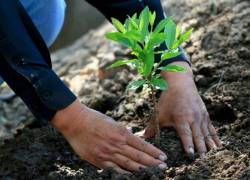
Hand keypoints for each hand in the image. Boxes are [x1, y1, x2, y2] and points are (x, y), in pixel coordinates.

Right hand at [52, 99, 166, 172]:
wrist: (76, 122)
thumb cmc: (94, 119)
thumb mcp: (112, 121)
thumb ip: (123, 131)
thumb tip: (132, 136)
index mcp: (121, 132)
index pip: (142, 144)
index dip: (154, 152)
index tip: (163, 156)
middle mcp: (117, 144)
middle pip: (139, 156)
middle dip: (153, 162)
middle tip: (164, 167)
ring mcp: (108, 153)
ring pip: (129, 164)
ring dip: (143, 169)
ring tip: (154, 172)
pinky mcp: (99, 160)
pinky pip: (115, 170)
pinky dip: (125, 174)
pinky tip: (134, 177)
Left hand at [144, 62, 221, 156]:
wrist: (180, 83)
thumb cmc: (168, 99)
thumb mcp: (159, 113)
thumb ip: (151, 127)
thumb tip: (142, 138)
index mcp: (181, 119)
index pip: (186, 135)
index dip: (188, 145)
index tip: (191, 155)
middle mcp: (193, 118)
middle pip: (198, 136)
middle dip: (201, 149)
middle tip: (203, 160)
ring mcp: (201, 116)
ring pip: (207, 133)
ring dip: (210, 145)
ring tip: (213, 155)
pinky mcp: (205, 115)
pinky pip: (212, 128)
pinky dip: (215, 137)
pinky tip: (219, 145)